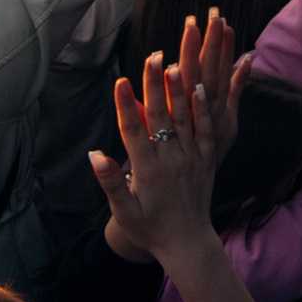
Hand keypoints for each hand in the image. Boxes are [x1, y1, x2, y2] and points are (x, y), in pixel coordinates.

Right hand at [89, 33, 238, 263]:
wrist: (188, 244)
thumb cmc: (150, 230)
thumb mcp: (124, 212)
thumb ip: (110, 183)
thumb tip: (93, 155)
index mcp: (148, 171)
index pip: (133, 131)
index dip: (126, 105)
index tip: (121, 81)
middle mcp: (171, 161)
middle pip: (160, 117)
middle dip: (154, 86)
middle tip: (152, 57)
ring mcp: (191, 159)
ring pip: (184, 119)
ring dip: (179, 91)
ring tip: (175, 63)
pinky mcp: (207, 161)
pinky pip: (207, 131)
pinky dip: (203, 110)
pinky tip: (201, 87)